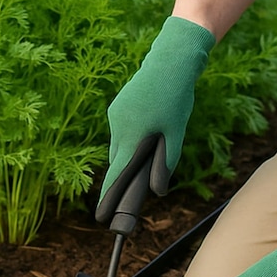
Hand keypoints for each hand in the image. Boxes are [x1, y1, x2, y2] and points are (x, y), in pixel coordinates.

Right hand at [96, 16, 214, 222]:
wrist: (170, 59)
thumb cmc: (175, 96)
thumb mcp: (176, 132)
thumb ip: (165, 162)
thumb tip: (157, 190)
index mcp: (131, 136)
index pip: (117, 175)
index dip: (109, 198)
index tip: (101, 217)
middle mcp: (117, 127)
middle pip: (118, 162)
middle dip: (124, 175)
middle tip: (134, 188)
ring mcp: (115, 116)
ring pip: (120, 146)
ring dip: (131, 153)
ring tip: (155, 138)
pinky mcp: (117, 108)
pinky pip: (121, 132)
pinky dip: (131, 137)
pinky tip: (148, 125)